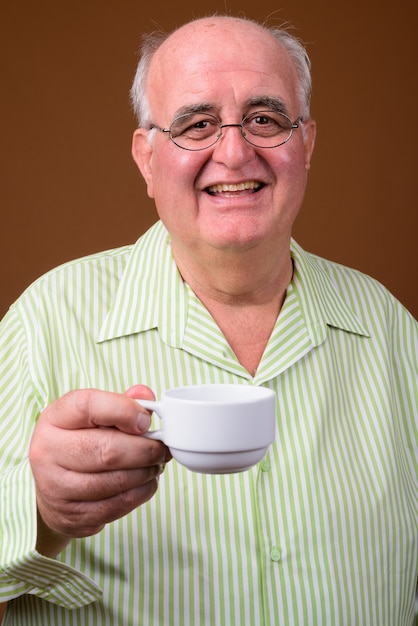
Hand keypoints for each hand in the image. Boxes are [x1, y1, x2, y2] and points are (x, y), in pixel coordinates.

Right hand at [29, 386, 170, 555]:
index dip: (124, 411)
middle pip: (106, 450)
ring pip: (114, 481)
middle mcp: (48, 451)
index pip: (88, 406)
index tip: (146, 420)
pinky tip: (146, 482)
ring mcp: (56, 487)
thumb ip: (121, 402)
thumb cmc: (78, 442)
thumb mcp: (92, 415)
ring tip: (156, 464)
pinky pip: (117, 505)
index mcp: (54, 418)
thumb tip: (145, 395)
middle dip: (145, 449)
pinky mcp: (72, 514)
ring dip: (146, 472)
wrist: (51, 489)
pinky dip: (141, 492)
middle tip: (161, 447)